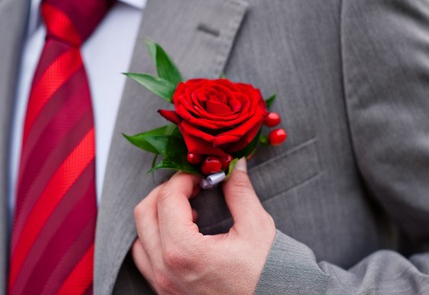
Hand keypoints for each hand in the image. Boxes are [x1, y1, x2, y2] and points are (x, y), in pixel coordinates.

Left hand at [132, 158, 275, 293]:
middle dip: (166, 192)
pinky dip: (155, 238)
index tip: (201, 177)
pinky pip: (146, 259)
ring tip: (185, 211)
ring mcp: (163, 285)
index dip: (183, 179)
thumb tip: (232, 167)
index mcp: (185, 252)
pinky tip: (180, 234)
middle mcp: (166, 270)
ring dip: (157, 215)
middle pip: (144, 213)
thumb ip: (240, 192)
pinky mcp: (167, 293)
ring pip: (140, 237)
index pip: (167, 199)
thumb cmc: (267, 276)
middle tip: (190, 187)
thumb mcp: (257, 228)